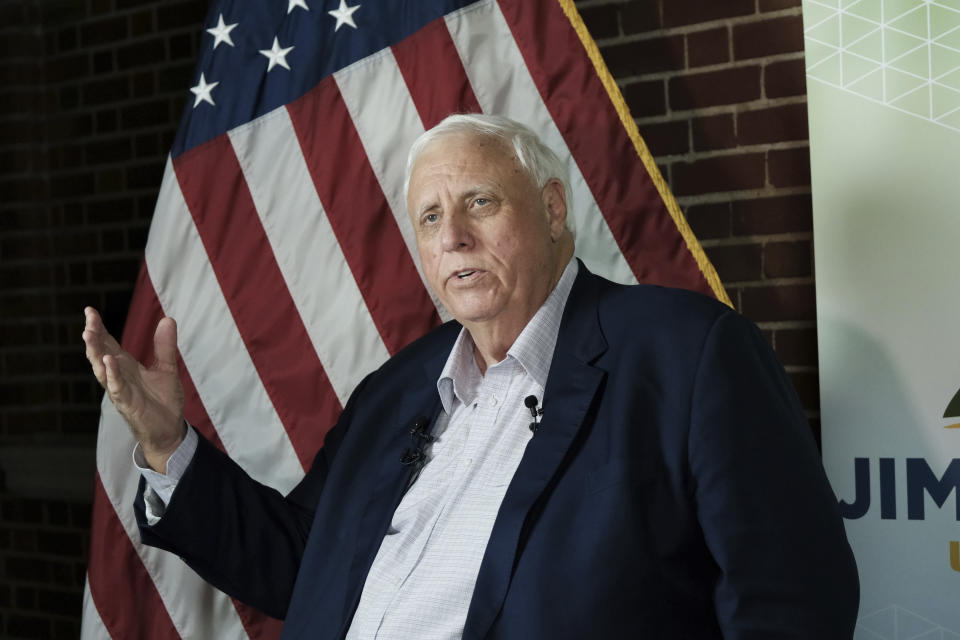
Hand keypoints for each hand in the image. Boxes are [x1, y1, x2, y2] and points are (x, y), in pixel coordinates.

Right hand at [83, 307, 185, 472]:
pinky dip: (112, 374)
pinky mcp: (127, 403)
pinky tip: (108, 361)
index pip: (108, 343)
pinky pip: (116, 387)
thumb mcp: (167, 368)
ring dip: (95, 352)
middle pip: (100, 352)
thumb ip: (165, 346)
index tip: (89, 311)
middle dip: (93, 335)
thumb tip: (168, 318)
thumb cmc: (163, 401)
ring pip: (102, 368)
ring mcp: (120, 389)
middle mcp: (118, 375)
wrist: (169, 429)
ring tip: (90, 334)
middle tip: (88, 318)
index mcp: (126, 366)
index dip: (99, 328)